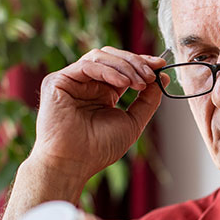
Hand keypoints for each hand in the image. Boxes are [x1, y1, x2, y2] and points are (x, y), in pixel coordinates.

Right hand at [30, 47, 168, 183]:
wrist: (74, 163)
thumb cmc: (99, 149)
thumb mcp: (133, 121)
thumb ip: (147, 100)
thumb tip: (162, 77)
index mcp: (102, 92)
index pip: (122, 67)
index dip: (141, 62)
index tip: (160, 65)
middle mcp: (87, 84)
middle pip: (112, 57)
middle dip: (135, 62)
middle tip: (151, 74)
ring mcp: (71, 81)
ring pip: (100, 57)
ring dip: (125, 66)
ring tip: (140, 82)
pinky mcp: (57, 81)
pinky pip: (86, 66)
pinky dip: (109, 71)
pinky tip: (124, 83)